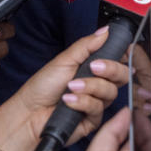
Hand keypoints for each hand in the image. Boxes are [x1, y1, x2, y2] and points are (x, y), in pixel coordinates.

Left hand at [13, 27, 129, 145]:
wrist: (29, 112)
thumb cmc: (42, 87)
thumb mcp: (65, 59)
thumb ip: (87, 45)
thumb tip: (105, 31)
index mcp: (93, 68)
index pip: (118, 60)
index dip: (120, 57)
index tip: (115, 52)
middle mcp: (98, 84)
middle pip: (122, 76)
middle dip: (110, 69)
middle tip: (93, 67)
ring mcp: (96, 102)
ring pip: (110, 92)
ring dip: (90, 87)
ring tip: (71, 86)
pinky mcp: (92, 119)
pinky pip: (98, 109)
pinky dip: (83, 102)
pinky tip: (68, 100)